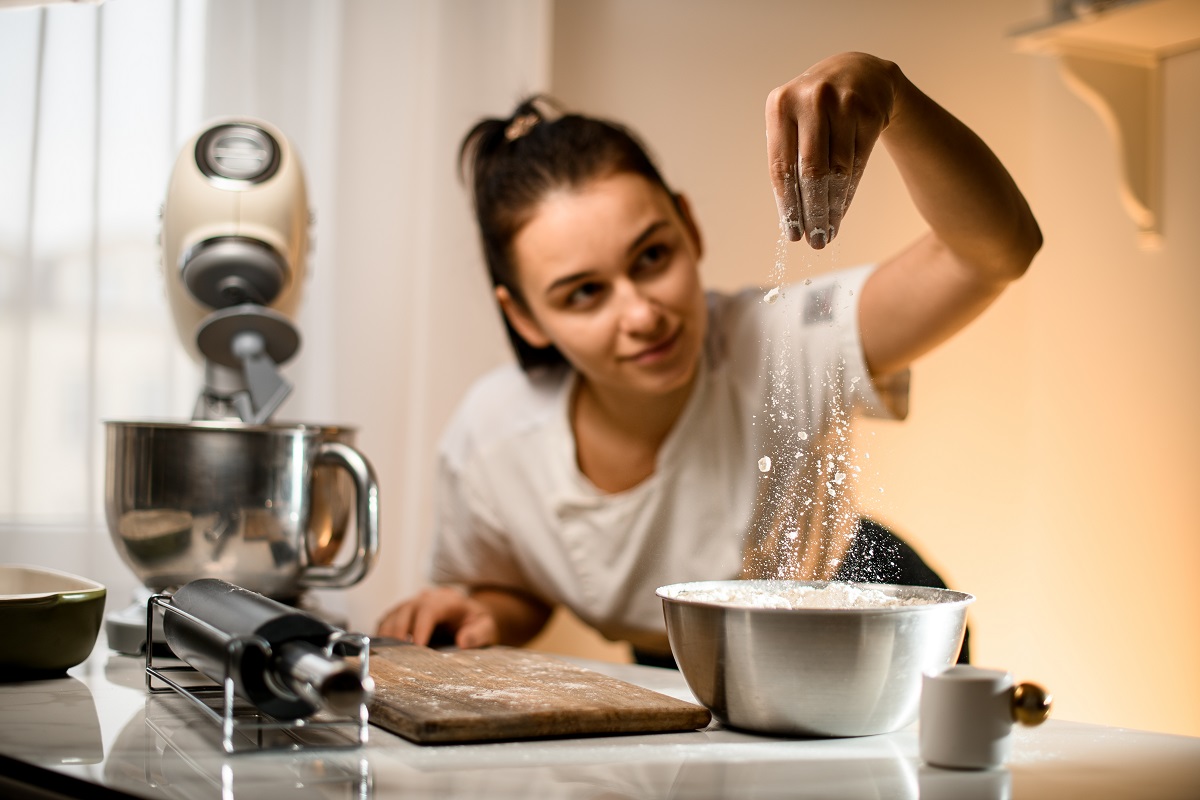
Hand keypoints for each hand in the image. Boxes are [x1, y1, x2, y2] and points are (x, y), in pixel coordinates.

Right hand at [376, 586, 498, 648]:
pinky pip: (387, 620)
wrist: (470, 617)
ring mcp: (413, 605)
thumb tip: (463, 641)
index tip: (418, 646)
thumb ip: (479, 633)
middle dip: (400, 631)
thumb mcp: (487, 627)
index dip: (421, 626)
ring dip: (388, 633)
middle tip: (398, 654)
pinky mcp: (403, 614)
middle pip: (407, 609)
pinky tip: (383, 649)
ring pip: (394, 613)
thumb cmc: (477, 623)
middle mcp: (427, 598)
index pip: (429, 608)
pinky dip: (383, 633)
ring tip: (388, 654)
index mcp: (448, 600)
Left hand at [765, 52, 899, 247]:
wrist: (859, 73)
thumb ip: (787, 158)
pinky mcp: (870, 112)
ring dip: (832, 207)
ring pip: (837, 171)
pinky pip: (857, 163)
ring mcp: (843, 103)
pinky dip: (848, 192)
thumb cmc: (815, 109)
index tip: (792, 233)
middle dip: (812, 212)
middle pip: (810, 172)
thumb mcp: (792, 121)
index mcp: (780, 104)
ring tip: (827, 232)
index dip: (787, 204)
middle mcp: (811, 101)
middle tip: (813, 241)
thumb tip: (791, 216)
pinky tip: (841, 211)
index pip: (781, 166)